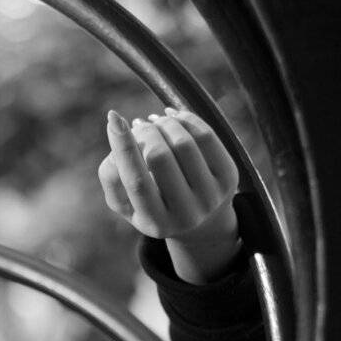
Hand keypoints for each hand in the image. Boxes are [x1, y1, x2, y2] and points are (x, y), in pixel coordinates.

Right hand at [98, 107, 241, 282]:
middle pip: (159, 157)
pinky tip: (173, 117)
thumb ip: (111, 176)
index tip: (113, 117)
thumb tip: (117, 136)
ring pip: (184, 143)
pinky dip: (185, 119)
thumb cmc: (153, 205)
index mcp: (154, 223)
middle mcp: (186, 214)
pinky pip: (206, 136)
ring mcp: (211, 197)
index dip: (123, 147)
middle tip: (139, 125)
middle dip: (145, 132)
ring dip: (165, 123)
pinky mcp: (229, 178)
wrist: (200, 222)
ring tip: (155, 122)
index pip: (137, 181)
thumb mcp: (126, 202)